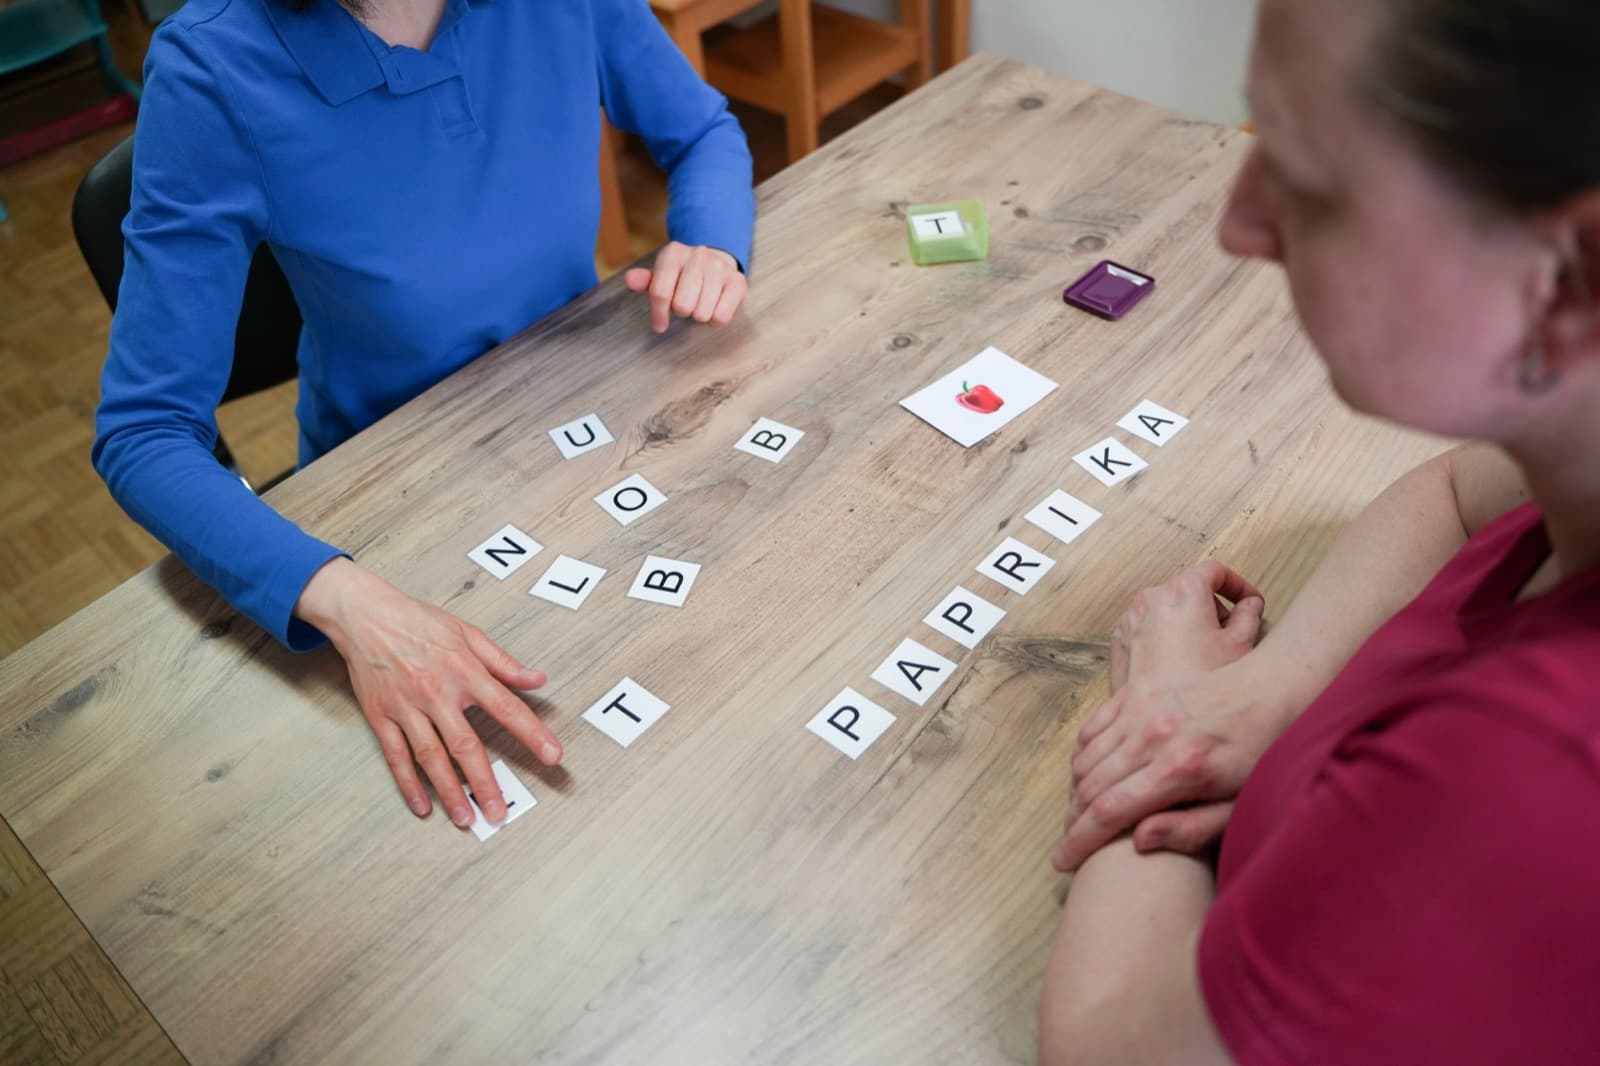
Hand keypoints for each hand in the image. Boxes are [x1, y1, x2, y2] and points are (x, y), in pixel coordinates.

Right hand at [296, 559, 562, 828]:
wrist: (365, 615)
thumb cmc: (419, 622)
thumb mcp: (468, 633)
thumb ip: (504, 662)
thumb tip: (537, 680)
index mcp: (464, 671)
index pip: (506, 707)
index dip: (532, 733)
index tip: (552, 756)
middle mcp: (437, 693)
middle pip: (465, 745)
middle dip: (485, 782)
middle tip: (499, 812)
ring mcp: (407, 707)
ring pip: (431, 757)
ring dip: (450, 792)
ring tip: (466, 818)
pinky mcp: (381, 717)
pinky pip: (396, 756)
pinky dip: (408, 784)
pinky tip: (422, 806)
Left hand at [624, 242, 746, 332]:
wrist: (717, 264)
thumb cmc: (682, 276)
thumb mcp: (661, 276)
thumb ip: (645, 281)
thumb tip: (630, 279)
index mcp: (673, 252)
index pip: (660, 293)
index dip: (658, 314)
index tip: (660, 325)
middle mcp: (698, 255)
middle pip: (681, 306)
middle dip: (682, 311)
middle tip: (687, 303)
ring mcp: (719, 267)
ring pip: (701, 314)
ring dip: (699, 315)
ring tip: (700, 302)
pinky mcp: (737, 282)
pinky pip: (720, 317)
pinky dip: (715, 320)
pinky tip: (714, 306)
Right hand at [1051, 562, 1272, 872]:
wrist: (1272, 692)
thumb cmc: (1261, 757)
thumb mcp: (1239, 806)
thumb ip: (1191, 830)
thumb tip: (1138, 842)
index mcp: (1182, 769)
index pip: (1109, 811)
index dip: (1079, 841)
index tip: (1061, 861)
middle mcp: (1155, 734)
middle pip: (1089, 786)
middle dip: (1073, 821)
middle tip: (1072, 843)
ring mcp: (1142, 707)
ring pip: (1085, 758)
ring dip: (1076, 791)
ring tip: (1081, 815)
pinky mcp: (1137, 690)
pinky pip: (1092, 729)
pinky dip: (1083, 756)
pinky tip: (1089, 776)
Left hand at [1108, 560, 1263, 693]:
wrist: (1164, 720)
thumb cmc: (1202, 683)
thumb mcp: (1240, 645)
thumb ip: (1249, 615)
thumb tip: (1250, 604)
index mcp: (1183, 591)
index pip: (1214, 570)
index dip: (1237, 584)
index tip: (1247, 601)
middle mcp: (1151, 598)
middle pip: (1188, 590)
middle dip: (1212, 607)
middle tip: (1228, 632)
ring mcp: (1131, 619)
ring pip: (1166, 610)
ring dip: (1187, 623)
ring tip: (1204, 653)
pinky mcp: (1120, 641)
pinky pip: (1147, 628)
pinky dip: (1165, 636)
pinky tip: (1180, 663)